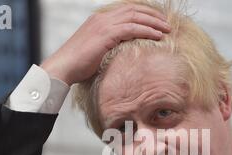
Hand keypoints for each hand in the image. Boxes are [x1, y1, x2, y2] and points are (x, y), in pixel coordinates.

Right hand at [40, 3, 170, 85]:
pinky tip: (157, 36)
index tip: (157, 20)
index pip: (126, 10)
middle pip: (134, 10)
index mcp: (99, 19)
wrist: (64, 67)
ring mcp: (104, 24)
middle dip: (153, 15)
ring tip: (167, 29)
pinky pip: (132, 28)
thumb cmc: (78, 64)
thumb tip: (123, 52)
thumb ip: (109, 45)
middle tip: (167, 22)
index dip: (144, 13)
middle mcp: (102, 18)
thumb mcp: (96, 50)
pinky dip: (147, 31)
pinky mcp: (106, 34)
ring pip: (135, 17)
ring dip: (154, 22)